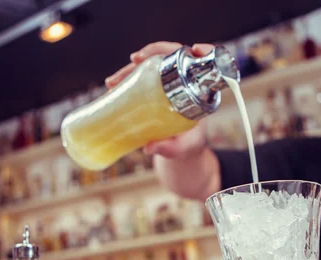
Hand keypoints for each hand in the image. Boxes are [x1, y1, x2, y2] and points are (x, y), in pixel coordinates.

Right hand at [104, 41, 213, 159]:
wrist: (181, 146)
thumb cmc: (188, 145)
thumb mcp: (182, 149)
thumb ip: (170, 148)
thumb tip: (149, 148)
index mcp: (201, 92)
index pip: (207, 64)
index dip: (205, 51)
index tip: (194, 49)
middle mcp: (187, 82)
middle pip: (174, 56)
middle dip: (153, 52)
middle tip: (134, 60)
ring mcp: (171, 81)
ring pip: (155, 63)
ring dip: (132, 67)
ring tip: (113, 81)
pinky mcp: (158, 85)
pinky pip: (145, 73)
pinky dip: (128, 75)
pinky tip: (114, 84)